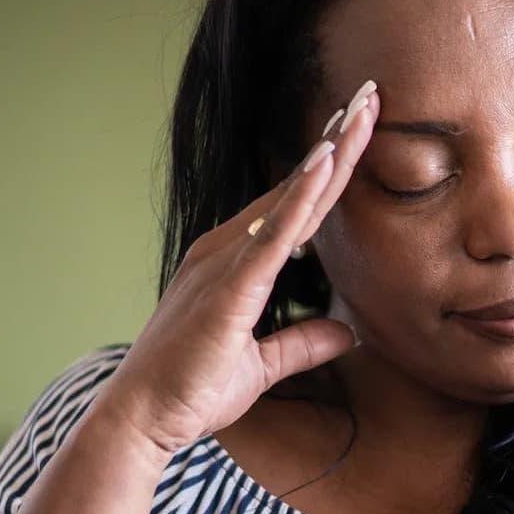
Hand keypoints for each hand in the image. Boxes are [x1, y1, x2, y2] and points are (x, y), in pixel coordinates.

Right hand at [93, 80, 379, 457]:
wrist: (142, 420)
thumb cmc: (190, 392)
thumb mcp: (261, 367)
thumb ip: (303, 343)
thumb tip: (349, 332)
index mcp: (234, 263)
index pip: (295, 205)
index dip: (329, 165)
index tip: (359, 127)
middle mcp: (226, 250)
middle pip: (296, 186)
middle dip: (336, 140)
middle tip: (372, 93)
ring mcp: (224, 263)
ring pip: (290, 198)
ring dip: (330, 154)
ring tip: (362, 111)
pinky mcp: (228, 288)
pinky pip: (272, 234)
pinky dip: (300, 198)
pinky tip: (326, 165)